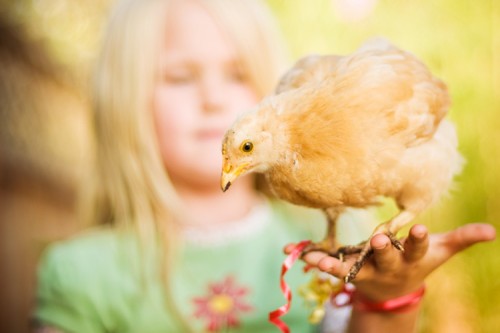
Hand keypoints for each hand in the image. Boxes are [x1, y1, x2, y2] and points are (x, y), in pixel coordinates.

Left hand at [294, 223, 495, 301]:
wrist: (397, 290)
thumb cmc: (419, 262)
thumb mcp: (441, 250)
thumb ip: (462, 239)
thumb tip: (493, 230)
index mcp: (412, 258)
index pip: (418, 248)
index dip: (419, 239)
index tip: (420, 227)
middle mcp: (389, 266)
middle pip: (386, 258)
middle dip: (383, 250)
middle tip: (379, 239)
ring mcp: (367, 271)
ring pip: (352, 266)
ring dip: (337, 262)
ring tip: (319, 258)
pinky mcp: (349, 271)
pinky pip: (331, 266)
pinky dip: (314, 260)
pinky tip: (297, 254)